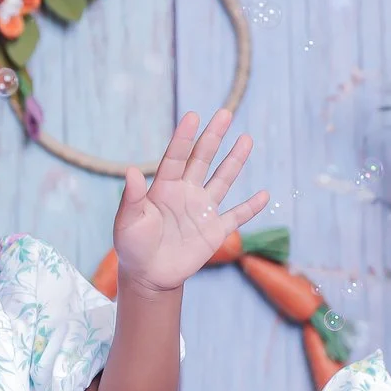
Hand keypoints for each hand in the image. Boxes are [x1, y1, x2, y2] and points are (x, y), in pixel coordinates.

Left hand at [112, 108, 267, 295]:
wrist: (148, 276)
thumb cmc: (132, 247)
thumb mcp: (127, 222)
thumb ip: (131, 198)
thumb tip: (131, 171)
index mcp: (164, 188)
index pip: (176, 157)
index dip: (184, 138)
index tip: (193, 116)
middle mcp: (186, 193)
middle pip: (202, 160)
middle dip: (213, 137)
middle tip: (225, 113)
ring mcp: (202, 211)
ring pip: (222, 181)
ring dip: (234, 161)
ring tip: (246, 139)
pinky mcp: (214, 231)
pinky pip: (236, 217)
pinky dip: (250, 208)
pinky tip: (264, 195)